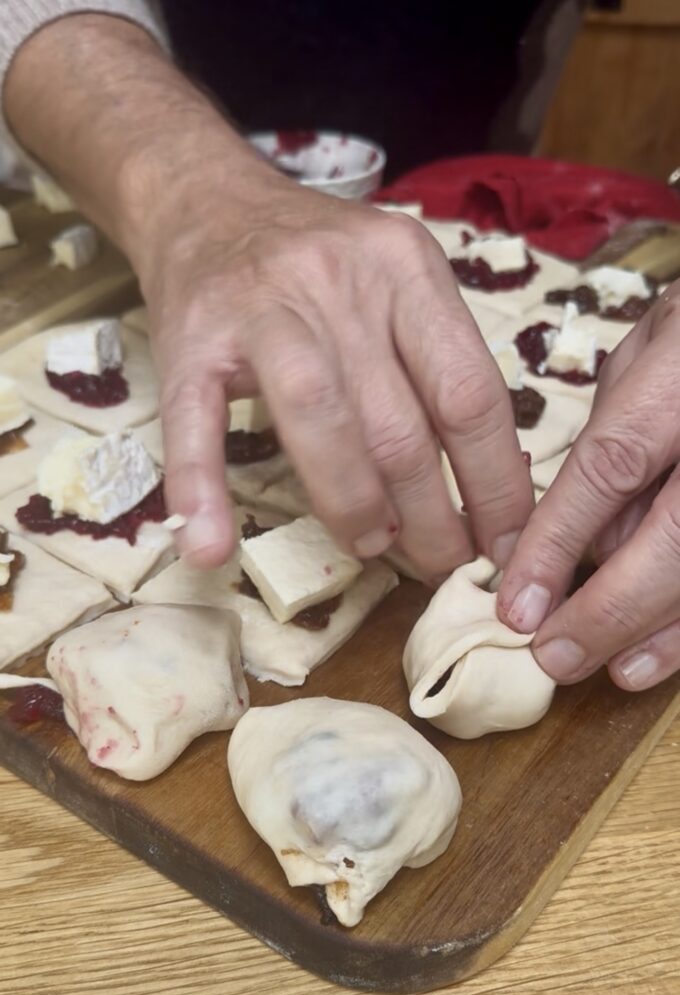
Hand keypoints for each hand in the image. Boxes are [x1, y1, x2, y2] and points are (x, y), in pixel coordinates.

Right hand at [4, 12, 530, 573]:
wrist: (205, 199)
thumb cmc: (319, 263)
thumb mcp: (395, 284)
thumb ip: (433, 365)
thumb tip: (479, 491)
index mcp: (407, 269)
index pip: (471, 393)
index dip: (495, 484)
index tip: (504, 545)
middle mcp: (341, 282)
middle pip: (399, 423)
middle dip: (430, 517)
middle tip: (440, 567)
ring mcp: (261, 308)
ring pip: (319, 421)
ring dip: (352, 504)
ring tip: (371, 550)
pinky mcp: (191, 339)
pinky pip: (196, 423)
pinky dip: (201, 488)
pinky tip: (210, 546)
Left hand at [497, 281, 679, 690]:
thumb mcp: (652, 350)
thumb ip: (616, 436)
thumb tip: (588, 540)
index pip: (613, 465)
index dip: (559, 541)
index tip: (515, 603)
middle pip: (676, 538)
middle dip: (610, 608)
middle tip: (553, 656)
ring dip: (663, 630)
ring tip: (613, 669)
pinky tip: (661, 654)